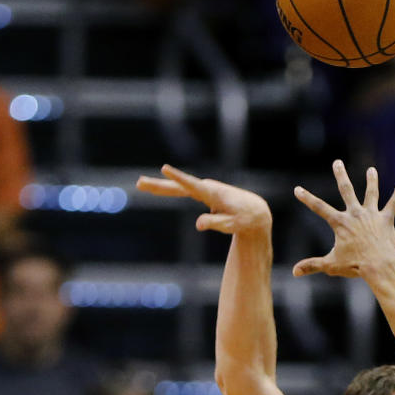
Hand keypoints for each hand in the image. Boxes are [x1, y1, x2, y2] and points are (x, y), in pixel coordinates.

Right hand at [135, 165, 271, 235]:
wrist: (255, 211)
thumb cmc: (245, 219)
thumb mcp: (233, 225)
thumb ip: (216, 223)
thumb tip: (198, 224)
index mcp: (212, 193)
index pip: (191, 185)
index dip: (178, 178)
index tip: (165, 168)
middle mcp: (206, 188)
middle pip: (178, 186)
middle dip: (159, 185)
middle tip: (139, 183)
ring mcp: (203, 189)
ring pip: (177, 187)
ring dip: (158, 185)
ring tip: (140, 184)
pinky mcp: (203, 194)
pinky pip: (182, 190)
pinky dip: (168, 188)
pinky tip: (154, 187)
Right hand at [292, 161, 394, 278]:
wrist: (378, 265)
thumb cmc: (355, 266)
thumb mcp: (330, 265)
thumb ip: (312, 265)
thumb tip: (294, 272)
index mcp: (340, 223)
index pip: (319, 208)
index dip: (307, 198)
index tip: (297, 189)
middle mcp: (355, 214)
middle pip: (346, 190)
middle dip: (341, 175)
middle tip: (337, 162)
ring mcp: (371, 215)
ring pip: (371, 193)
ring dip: (371, 181)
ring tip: (371, 170)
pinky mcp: (386, 220)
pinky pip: (392, 204)